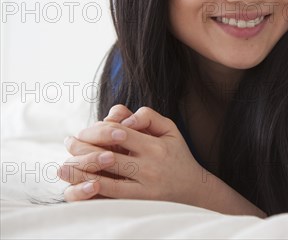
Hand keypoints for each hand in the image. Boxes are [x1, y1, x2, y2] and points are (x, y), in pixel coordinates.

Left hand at [59, 107, 205, 205]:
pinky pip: (112, 193)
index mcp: (155, 145)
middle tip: (69, 142)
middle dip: (83, 146)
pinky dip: (93, 188)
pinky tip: (79, 184)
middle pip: (108, 152)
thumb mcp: (170, 130)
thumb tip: (124, 117)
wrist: (194, 190)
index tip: (86, 130)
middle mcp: (149, 165)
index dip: (98, 128)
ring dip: (80, 169)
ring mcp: (144, 184)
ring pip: (106, 175)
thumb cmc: (178, 156)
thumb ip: (148, 116)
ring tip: (63, 166)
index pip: (119, 131)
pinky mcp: (140, 201)